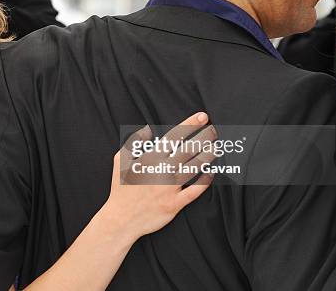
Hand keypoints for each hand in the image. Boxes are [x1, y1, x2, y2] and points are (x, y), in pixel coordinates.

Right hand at [102, 113, 215, 241]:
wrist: (121, 218)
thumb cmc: (120, 188)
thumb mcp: (119, 160)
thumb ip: (133, 143)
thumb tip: (147, 130)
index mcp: (150, 158)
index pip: (175, 136)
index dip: (191, 124)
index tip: (203, 116)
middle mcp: (162, 170)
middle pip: (189, 149)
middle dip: (204, 137)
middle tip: (214, 130)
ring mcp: (169, 188)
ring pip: (195, 167)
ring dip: (208, 156)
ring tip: (216, 148)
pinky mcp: (175, 204)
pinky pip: (194, 191)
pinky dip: (204, 182)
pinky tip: (210, 174)